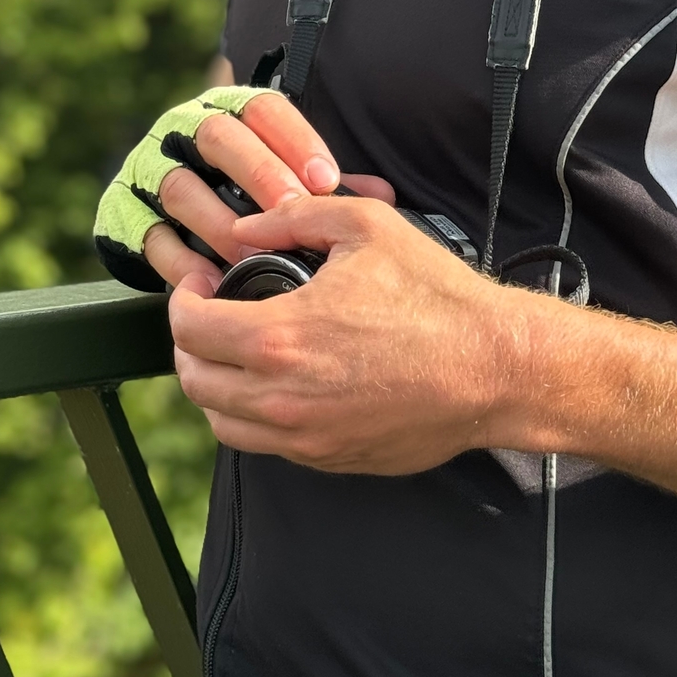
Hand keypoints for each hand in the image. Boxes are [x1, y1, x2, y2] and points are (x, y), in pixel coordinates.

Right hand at [145, 96, 394, 291]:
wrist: (180, 229)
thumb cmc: (250, 201)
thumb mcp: (290, 183)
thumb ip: (326, 188)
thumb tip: (379, 196)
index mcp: (231, 112)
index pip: (262, 109)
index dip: (295, 141)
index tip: (325, 179)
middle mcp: (185, 131)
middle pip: (219, 136)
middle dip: (258, 174)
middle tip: (290, 213)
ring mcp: (149, 170)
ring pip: (182, 186)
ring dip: (220, 223)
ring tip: (253, 257)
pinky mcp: (122, 214)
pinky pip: (149, 235)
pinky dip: (180, 261)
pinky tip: (211, 282)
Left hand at [168, 193, 549, 472]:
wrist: (495, 368)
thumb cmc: (435, 295)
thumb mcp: (365, 226)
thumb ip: (293, 217)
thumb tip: (245, 228)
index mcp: (280, 338)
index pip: (189, 330)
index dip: (181, 302)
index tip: (198, 285)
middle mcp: (283, 397)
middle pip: (194, 382)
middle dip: (189, 344)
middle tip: (209, 316)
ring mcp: (306, 437)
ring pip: (222, 423)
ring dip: (215, 385)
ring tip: (237, 352)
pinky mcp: (331, 459)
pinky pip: (267, 445)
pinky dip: (255, 416)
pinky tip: (280, 382)